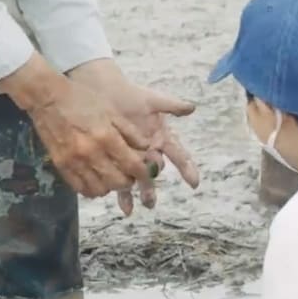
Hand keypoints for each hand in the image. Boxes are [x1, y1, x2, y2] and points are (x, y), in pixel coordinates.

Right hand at [5, 57, 152, 198]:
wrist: (48, 97)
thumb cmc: (82, 99)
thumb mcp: (111, 111)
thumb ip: (130, 132)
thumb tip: (146, 148)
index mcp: (106, 136)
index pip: (132, 165)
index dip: (144, 173)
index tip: (147, 173)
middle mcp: (91, 152)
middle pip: (118, 182)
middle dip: (129, 181)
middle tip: (129, 173)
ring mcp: (74, 161)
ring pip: (100, 190)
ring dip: (110, 186)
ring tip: (111, 176)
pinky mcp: (60, 166)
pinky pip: (80, 188)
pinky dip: (92, 188)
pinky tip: (95, 179)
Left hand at [67, 60, 200, 215]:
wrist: (103, 91)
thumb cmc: (129, 95)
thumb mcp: (152, 100)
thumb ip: (172, 105)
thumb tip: (192, 107)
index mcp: (161, 137)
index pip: (179, 155)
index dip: (187, 168)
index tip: (194, 182)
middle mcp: (150, 150)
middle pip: (156, 172)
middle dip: (155, 186)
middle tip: (153, 199)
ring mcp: (134, 157)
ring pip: (141, 179)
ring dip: (144, 193)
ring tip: (144, 205)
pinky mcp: (117, 160)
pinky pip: (122, 179)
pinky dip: (124, 195)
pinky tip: (125, 207)